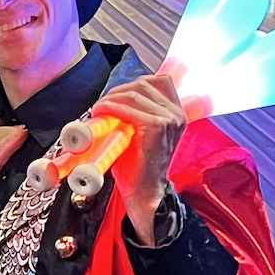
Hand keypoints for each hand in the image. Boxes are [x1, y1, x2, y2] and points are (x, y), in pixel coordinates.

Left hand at [90, 74, 185, 242]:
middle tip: (101, 105)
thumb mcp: (143, 134)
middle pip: (142, 85)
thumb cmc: (140, 165)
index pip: (156, 82)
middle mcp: (176, 114)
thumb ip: (139, 114)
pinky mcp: (155, 126)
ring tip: (98, 110)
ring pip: (133, 94)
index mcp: (176, 114)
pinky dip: (108, 107)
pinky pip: (126, 108)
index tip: (113, 97)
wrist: (144, 192)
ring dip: (110, 98)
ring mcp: (168, 119)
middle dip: (117, 92)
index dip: (131, 86)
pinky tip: (99, 113)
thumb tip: (118, 96)